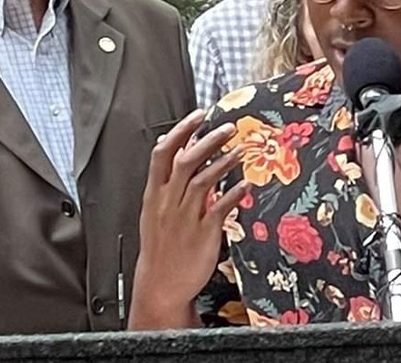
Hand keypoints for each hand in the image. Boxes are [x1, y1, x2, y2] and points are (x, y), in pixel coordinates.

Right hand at [130, 110, 247, 328]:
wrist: (160, 284)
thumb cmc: (160, 246)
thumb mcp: (155, 210)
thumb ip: (167, 180)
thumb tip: (176, 148)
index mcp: (154, 194)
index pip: (162, 154)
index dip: (181, 131)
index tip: (199, 115)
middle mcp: (168, 202)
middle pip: (185, 162)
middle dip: (207, 141)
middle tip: (228, 128)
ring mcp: (185, 217)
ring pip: (203, 182)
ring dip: (223, 163)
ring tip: (240, 149)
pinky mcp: (202, 233)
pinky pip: (219, 209)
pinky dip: (233, 195)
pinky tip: (245, 186)